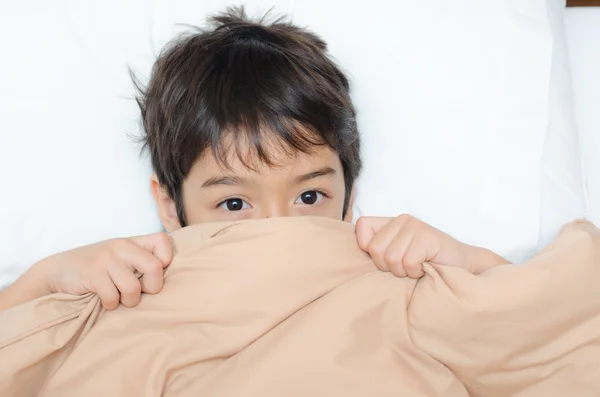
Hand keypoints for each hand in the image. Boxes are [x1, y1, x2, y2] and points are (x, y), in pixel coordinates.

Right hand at [37, 233, 172, 309]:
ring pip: (133, 288)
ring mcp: (106, 258)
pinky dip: (110, 305)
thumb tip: (171, 280)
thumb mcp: (121, 258)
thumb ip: (142, 262)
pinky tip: (104, 300)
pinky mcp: (92, 273)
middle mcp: (122, 246)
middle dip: (151, 288)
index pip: (163, 241)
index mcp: (133, 242)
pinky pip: (112, 297)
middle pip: (154, 267)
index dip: (166, 260)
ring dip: (128, 301)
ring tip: (119, 298)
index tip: (153, 274)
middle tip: (140, 292)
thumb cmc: (98, 268)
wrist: (58, 270)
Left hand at [355, 215, 507, 277]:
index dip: (367, 248)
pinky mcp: (427, 237)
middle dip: (388, 266)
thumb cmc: (427, 264)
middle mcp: (402, 220)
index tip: (384, 259)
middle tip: (406, 266)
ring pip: (391, 258)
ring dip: (404, 271)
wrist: (463, 266)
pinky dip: (417, 272)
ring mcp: (415, 227)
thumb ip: (381, 250)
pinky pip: (408, 262)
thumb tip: (357, 254)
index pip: (361, 226)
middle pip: (374, 249)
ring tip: (418, 267)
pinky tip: (427, 268)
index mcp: (392, 222)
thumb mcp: (399, 255)